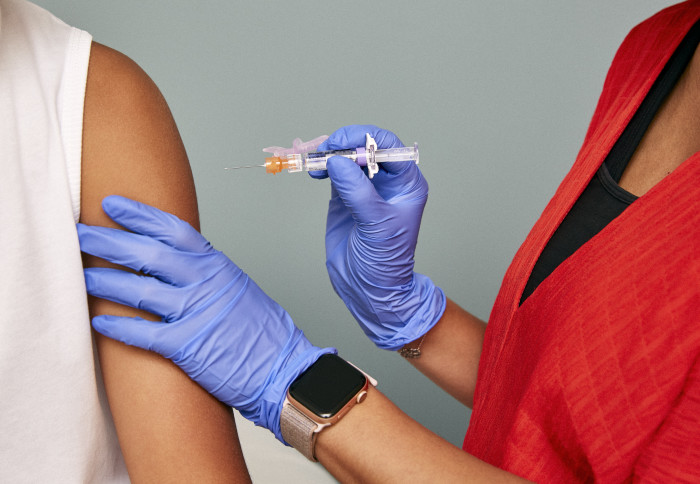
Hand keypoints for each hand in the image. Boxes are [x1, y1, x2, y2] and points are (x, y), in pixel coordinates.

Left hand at [77, 195, 333, 441]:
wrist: (285, 369)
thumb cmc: (264, 333)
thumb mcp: (238, 289)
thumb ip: (208, 275)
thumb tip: (177, 266)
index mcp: (218, 266)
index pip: (173, 230)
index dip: (140, 215)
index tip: (112, 205)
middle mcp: (205, 283)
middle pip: (149, 254)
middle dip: (110, 241)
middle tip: (82, 233)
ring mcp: (196, 313)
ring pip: (140, 289)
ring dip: (106, 280)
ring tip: (82, 274)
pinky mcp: (187, 346)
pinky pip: (144, 333)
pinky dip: (119, 326)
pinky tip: (99, 321)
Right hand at [319, 125, 444, 349]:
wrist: (369, 288)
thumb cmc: (385, 261)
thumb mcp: (376, 225)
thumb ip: (358, 192)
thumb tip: (337, 161)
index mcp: (407, 184)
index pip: (389, 147)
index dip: (364, 139)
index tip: (341, 144)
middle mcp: (388, 181)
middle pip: (366, 146)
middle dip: (344, 143)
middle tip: (323, 150)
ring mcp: (366, 187)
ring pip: (347, 156)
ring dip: (329, 153)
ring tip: (315, 162)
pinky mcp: (345, 196)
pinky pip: (334, 170)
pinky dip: (322, 165)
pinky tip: (314, 170)